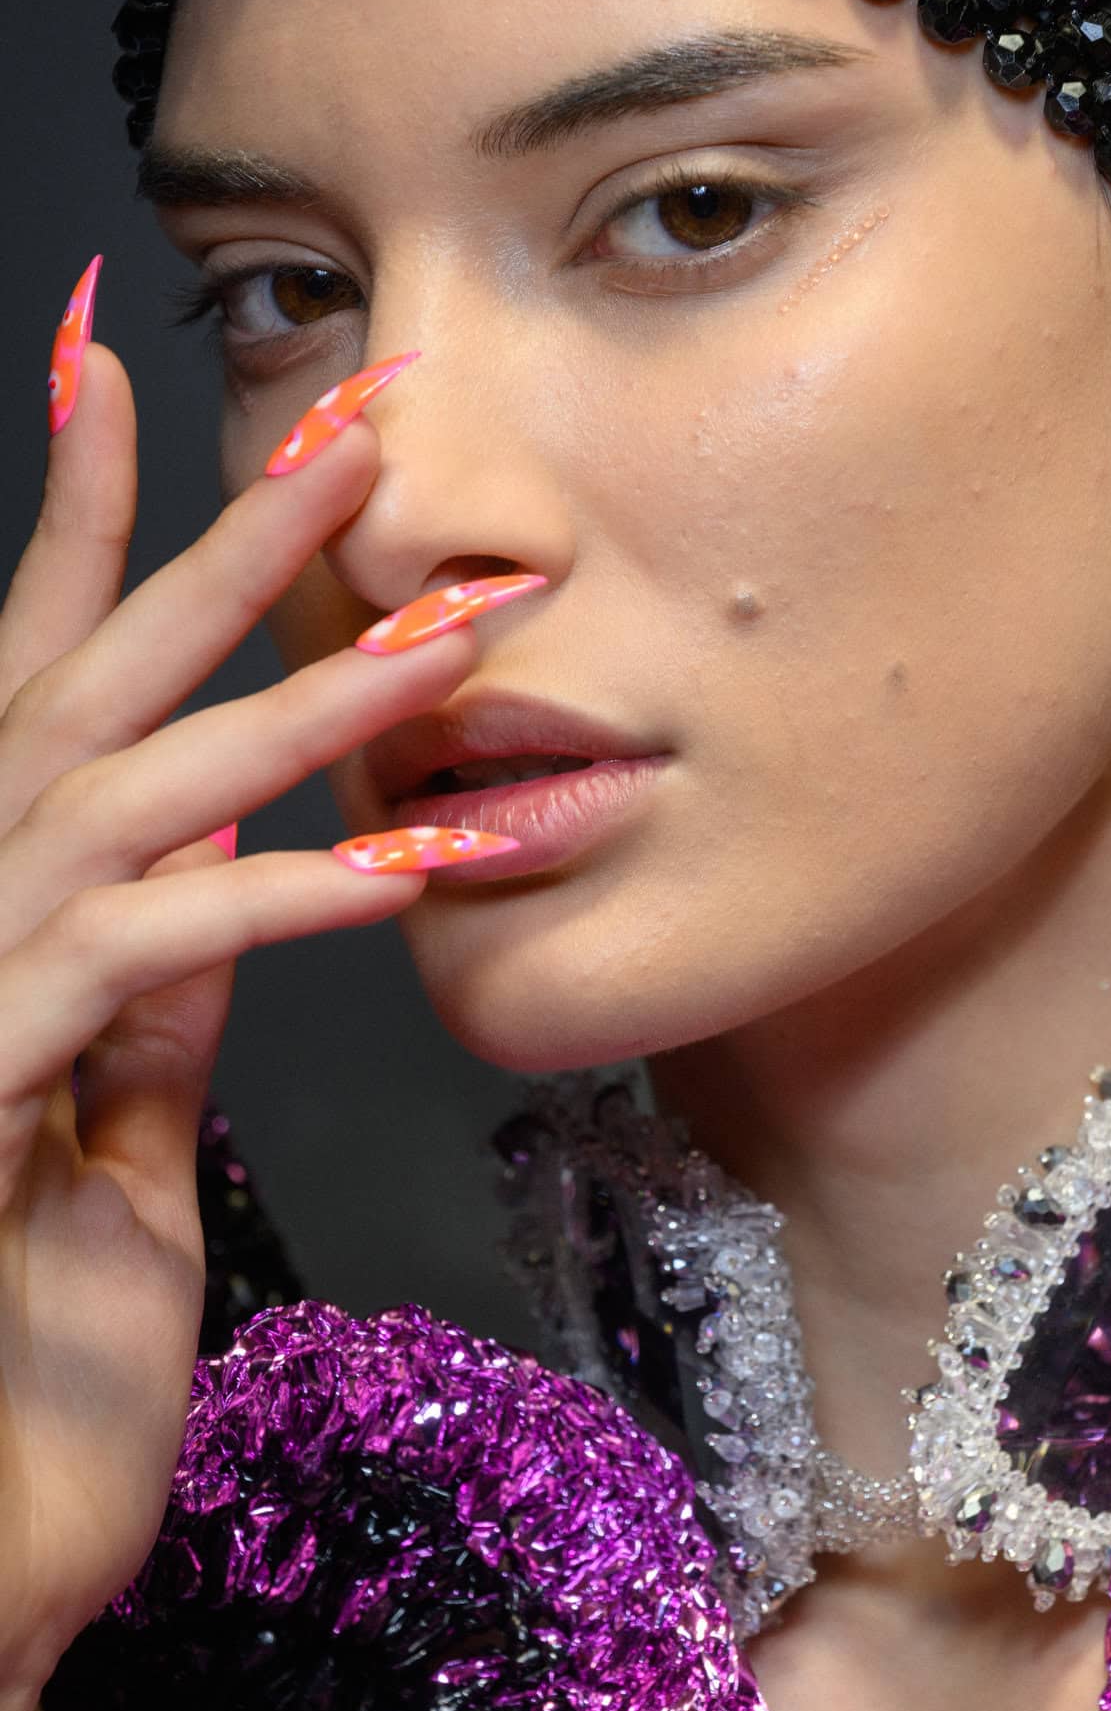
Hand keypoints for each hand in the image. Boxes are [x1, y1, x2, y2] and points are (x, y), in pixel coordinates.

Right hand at [0, 276, 520, 1710]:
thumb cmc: (27, 1347)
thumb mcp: (105, 1131)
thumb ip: (150, 1000)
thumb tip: (230, 866)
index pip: (33, 671)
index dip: (83, 515)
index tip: (123, 364)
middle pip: (89, 678)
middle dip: (228, 536)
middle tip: (366, 414)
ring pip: (135, 786)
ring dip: (310, 701)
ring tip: (467, 626)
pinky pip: (150, 959)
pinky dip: (284, 898)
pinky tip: (412, 862)